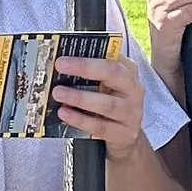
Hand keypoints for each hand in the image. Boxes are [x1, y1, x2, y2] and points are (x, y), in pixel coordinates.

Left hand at [53, 45, 147, 161]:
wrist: (125, 135)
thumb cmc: (110, 102)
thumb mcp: (105, 85)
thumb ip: (89, 73)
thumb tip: (61, 64)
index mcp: (127, 70)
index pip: (110, 56)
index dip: (88, 56)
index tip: (64, 56)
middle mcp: (133, 89)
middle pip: (113, 73)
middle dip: (85, 68)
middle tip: (60, 66)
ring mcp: (132, 112)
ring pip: (107, 104)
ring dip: (80, 98)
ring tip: (58, 93)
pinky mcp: (125, 133)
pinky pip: (101, 127)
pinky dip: (80, 120)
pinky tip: (64, 114)